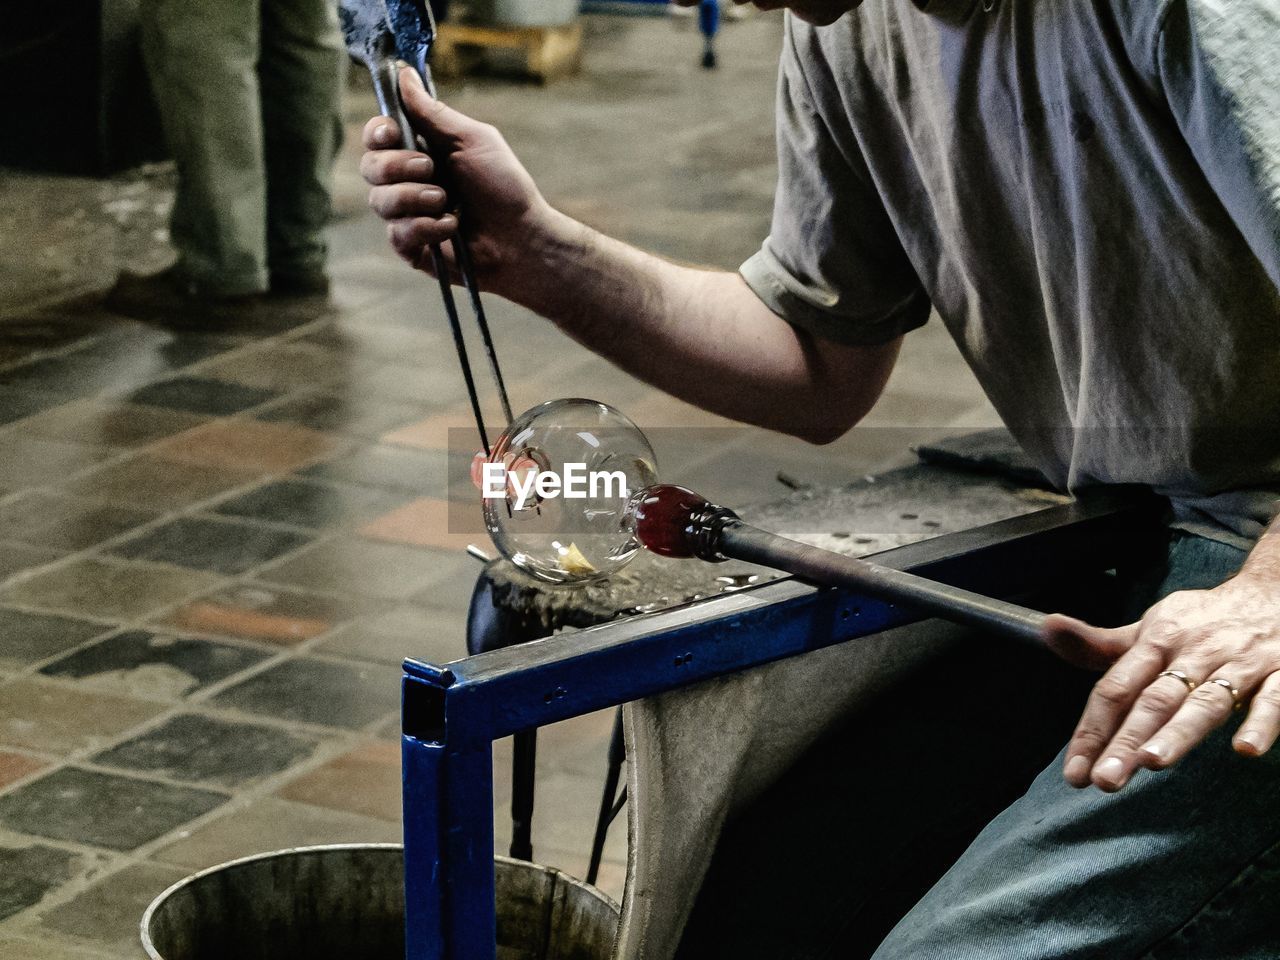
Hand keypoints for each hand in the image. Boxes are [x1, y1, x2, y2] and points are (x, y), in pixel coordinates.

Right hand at [359, 68, 555, 298]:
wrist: (522, 238)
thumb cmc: (504, 187)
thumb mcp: (472, 140)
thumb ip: (433, 113)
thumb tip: (404, 75)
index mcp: (420, 151)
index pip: (377, 137)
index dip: (376, 133)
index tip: (392, 133)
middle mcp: (408, 182)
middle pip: (370, 167)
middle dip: (399, 166)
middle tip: (431, 169)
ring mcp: (408, 216)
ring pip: (380, 201)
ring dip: (415, 198)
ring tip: (448, 202)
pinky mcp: (412, 247)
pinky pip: (397, 234)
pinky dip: (426, 227)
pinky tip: (451, 227)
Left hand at [1044, 572, 1279, 791]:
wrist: (1274, 592)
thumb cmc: (1201, 622)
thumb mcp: (1149, 630)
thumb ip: (1101, 645)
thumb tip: (1048, 630)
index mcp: (1156, 641)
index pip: (1116, 688)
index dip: (1092, 729)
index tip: (1074, 772)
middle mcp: (1194, 652)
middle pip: (1155, 699)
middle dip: (1128, 739)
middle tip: (1105, 778)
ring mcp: (1240, 663)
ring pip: (1207, 700)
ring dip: (1180, 731)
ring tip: (1153, 761)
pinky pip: (1274, 698)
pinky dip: (1261, 722)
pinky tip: (1246, 750)